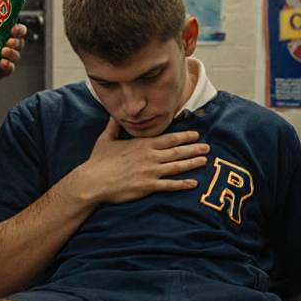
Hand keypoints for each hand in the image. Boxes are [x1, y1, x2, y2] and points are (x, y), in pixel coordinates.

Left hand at [0, 23, 25, 82]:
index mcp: (3, 36)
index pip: (17, 30)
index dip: (19, 28)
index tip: (14, 28)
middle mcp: (7, 47)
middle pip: (20, 42)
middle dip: (16, 41)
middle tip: (9, 41)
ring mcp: (6, 60)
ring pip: (16, 55)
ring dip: (12, 53)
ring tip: (4, 52)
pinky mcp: (3, 72)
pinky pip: (10, 69)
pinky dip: (8, 66)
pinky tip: (2, 63)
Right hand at [73, 117, 208, 204]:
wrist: (92, 181)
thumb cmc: (98, 161)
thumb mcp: (105, 139)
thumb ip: (113, 126)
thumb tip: (114, 114)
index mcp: (141, 144)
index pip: (168, 138)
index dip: (183, 136)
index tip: (195, 135)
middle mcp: (149, 156)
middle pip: (176, 151)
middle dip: (193, 148)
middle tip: (207, 147)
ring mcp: (149, 172)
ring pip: (176, 166)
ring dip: (192, 163)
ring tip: (204, 161)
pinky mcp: (147, 186)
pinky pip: (169, 185)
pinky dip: (182, 184)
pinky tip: (193, 183)